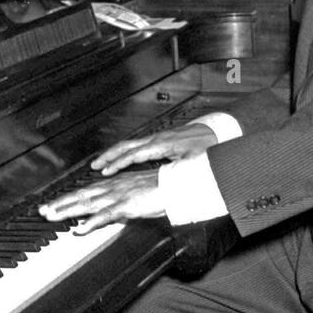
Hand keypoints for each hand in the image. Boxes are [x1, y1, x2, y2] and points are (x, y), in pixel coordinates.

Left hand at [39, 169, 164, 234]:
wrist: (177, 185)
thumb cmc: (161, 189)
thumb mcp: (136, 196)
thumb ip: (121, 204)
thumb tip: (109, 213)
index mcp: (114, 185)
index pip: (85, 192)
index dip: (67, 198)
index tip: (52, 205)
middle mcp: (112, 188)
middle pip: (81, 196)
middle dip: (60, 204)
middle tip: (42, 211)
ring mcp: (118, 196)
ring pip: (87, 204)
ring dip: (68, 210)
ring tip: (51, 217)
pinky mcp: (127, 205)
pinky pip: (106, 215)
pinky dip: (92, 222)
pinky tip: (80, 229)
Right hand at [90, 123, 217, 175]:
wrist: (218, 131)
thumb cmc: (209, 146)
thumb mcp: (196, 162)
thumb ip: (181, 171)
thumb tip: (169, 181)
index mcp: (163, 144)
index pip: (134, 154)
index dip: (119, 163)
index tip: (105, 171)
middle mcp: (157, 138)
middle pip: (127, 146)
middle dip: (109, 156)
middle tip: (94, 166)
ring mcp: (158, 137)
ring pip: (129, 144)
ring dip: (114, 153)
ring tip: (100, 163)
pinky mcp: (160, 139)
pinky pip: (136, 145)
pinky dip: (123, 152)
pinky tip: (120, 159)